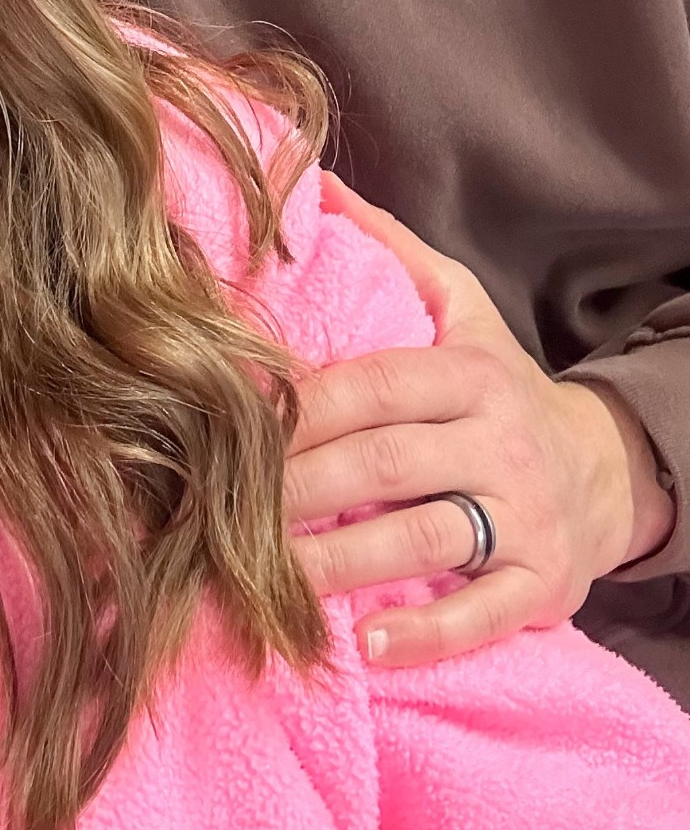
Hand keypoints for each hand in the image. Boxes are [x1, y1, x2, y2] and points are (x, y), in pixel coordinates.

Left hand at [285, 176, 674, 666]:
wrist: (604, 468)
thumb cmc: (499, 386)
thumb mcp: (461, 305)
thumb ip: (391, 247)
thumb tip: (316, 184)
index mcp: (468, 372)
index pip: (373, 386)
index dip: (303, 409)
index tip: (236, 427)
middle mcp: (498, 440)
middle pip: (385, 463)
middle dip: (299, 487)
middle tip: (224, 509)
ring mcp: (523, 514)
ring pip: (422, 537)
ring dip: (339, 562)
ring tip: (267, 573)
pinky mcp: (542, 582)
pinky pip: (481, 613)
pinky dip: (425, 633)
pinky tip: (367, 645)